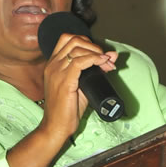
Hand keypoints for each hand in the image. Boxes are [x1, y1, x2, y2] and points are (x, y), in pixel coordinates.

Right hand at [7, 34, 116, 166]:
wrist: (56, 127)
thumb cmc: (67, 110)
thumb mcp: (81, 87)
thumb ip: (94, 71)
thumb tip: (112, 57)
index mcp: (53, 64)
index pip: (68, 39)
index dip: (87, 42)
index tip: (100, 55)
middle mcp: (53, 65)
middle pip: (73, 39)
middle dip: (94, 46)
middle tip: (106, 60)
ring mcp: (56, 72)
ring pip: (77, 48)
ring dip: (96, 53)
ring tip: (107, 64)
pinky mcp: (64, 81)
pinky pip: (80, 61)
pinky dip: (94, 59)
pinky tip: (103, 63)